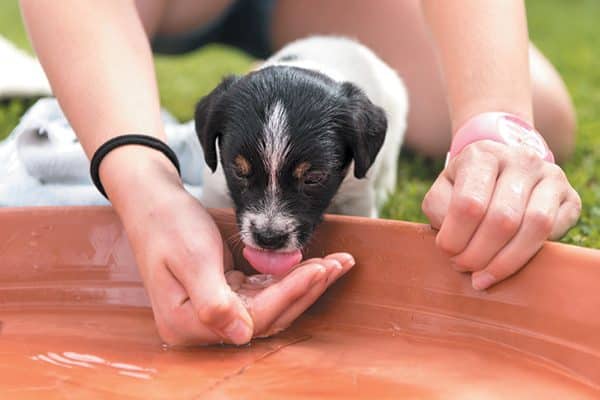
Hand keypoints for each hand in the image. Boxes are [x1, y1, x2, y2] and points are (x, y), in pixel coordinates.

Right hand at [126, 192, 352, 344]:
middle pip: (268, 315)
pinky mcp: (228, 293)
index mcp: (186, 323)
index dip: (289, 295)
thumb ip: (213, 302)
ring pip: (272, 304)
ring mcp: (217, 310)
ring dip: (304, 284)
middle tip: (339, 263)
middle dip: (306, 289)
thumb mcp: (191, 258)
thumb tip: (242, 337)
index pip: (252, 318)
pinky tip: (312, 263)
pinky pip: (265, 291)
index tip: (318, 270)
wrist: (153, 202)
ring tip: (336, 262)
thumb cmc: (168, 224)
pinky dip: (290, 277)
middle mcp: (203, 325)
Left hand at [422, 140, 580, 289]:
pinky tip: (509, 262)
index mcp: (482, 155)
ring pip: (535, 226)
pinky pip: (555, 232)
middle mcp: (520, 160)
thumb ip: (438, 208)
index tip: (448, 253)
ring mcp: (550, 176)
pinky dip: (531, 254)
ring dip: (505, 261)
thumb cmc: (467, 185)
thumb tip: (451, 242)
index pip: (469, 204)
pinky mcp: (570, 196)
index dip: (456, 237)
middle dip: (479, 254)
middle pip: (502, 219)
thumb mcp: (444, 189)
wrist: (503, 169)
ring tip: (483, 276)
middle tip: (464, 268)